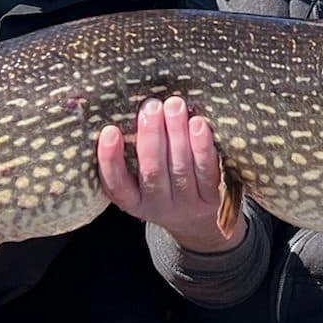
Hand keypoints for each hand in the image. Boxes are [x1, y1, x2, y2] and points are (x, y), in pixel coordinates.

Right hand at [96, 97, 244, 253]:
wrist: (198, 216)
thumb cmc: (162, 182)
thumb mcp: (140, 177)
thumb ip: (130, 151)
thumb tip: (119, 106)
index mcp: (132, 201)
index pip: (116, 184)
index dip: (110, 159)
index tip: (109, 130)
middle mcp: (158, 205)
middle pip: (152, 171)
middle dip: (151, 136)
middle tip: (151, 106)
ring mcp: (186, 204)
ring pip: (180, 168)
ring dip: (177, 134)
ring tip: (174, 105)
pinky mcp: (212, 198)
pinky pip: (207, 170)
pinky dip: (202, 146)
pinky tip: (198, 124)